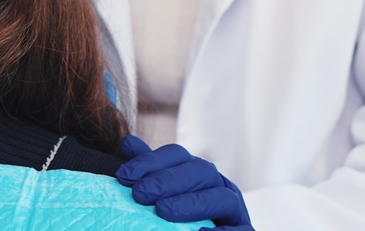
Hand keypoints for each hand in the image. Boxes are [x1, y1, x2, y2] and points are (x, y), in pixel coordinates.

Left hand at [116, 135, 253, 230]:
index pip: (177, 155)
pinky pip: (242, 230)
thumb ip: (145, 170)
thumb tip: (127, 143)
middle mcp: (219, 185)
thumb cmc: (170, 218)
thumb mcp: (156, 193)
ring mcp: (236, 210)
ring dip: (192, 203)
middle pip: (200, 171)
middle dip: (167, 180)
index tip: (123, 175)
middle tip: (139, 193)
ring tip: (162, 211)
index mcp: (196, 171)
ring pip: (223, 198)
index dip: (150, 161)